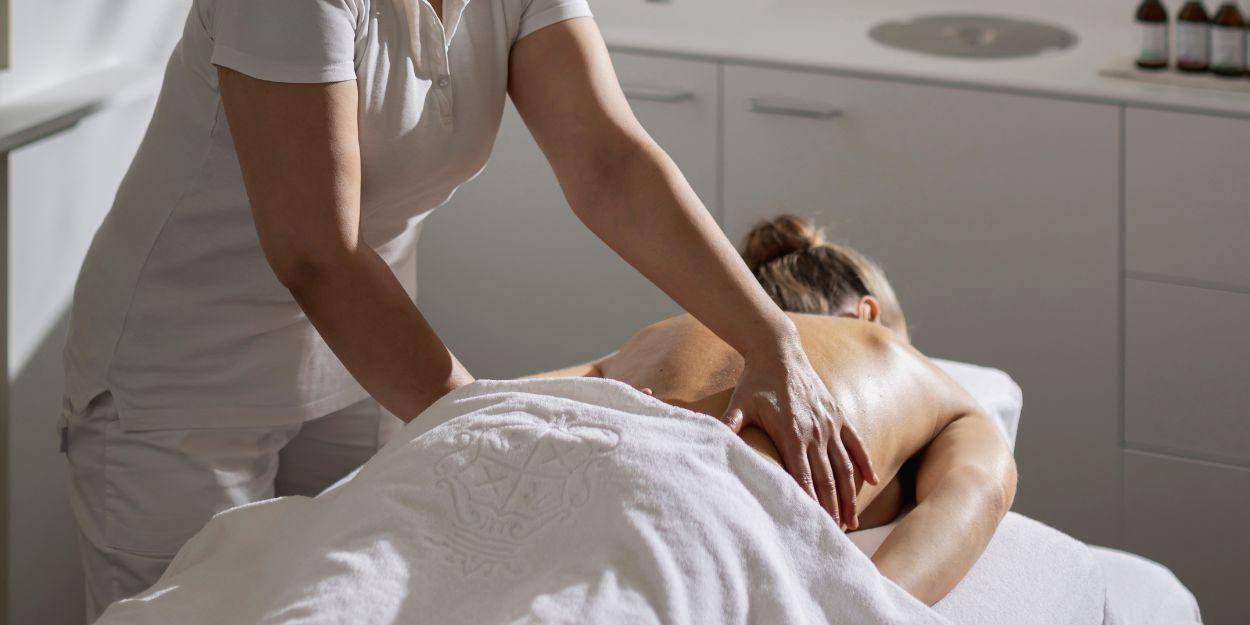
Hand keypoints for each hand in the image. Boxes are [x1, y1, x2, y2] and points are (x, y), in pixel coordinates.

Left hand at [721, 345, 877, 528]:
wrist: (779, 350)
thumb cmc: (755, 381)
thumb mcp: (739, 404)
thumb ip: (728, 426)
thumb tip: (711, 441)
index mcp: (792, 432)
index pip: (803, 476)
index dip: (810, 502)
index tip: (813, 525)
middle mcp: (815, 431)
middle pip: (827, 478)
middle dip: (832, 508)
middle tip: (835, 534)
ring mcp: (830, 423)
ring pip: (845, 466)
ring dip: (850, 495)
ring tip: (852, 520)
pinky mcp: (838, 415)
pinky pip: (855, 444)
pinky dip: (864, 464)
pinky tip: (871, 483)